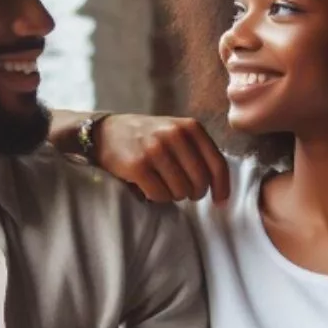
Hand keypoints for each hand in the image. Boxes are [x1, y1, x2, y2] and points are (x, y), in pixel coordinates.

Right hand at [93, 114, 230, 203]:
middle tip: (185, 192)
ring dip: (174, 195)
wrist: (105, 132)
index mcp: (190, 127)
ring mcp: (155, 149)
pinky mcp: (138, 165)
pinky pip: (160, 195)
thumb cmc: (147, 138)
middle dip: (194, 193)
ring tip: (164, 185)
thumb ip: (198, 152)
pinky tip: (150, 188)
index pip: (217, 163)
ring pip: (181, 190)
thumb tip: (219, 188)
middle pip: (200, 181)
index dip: (222, 187)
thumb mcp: (176, 133)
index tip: (220, 201)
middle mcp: (174, 135)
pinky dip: (157, 198)